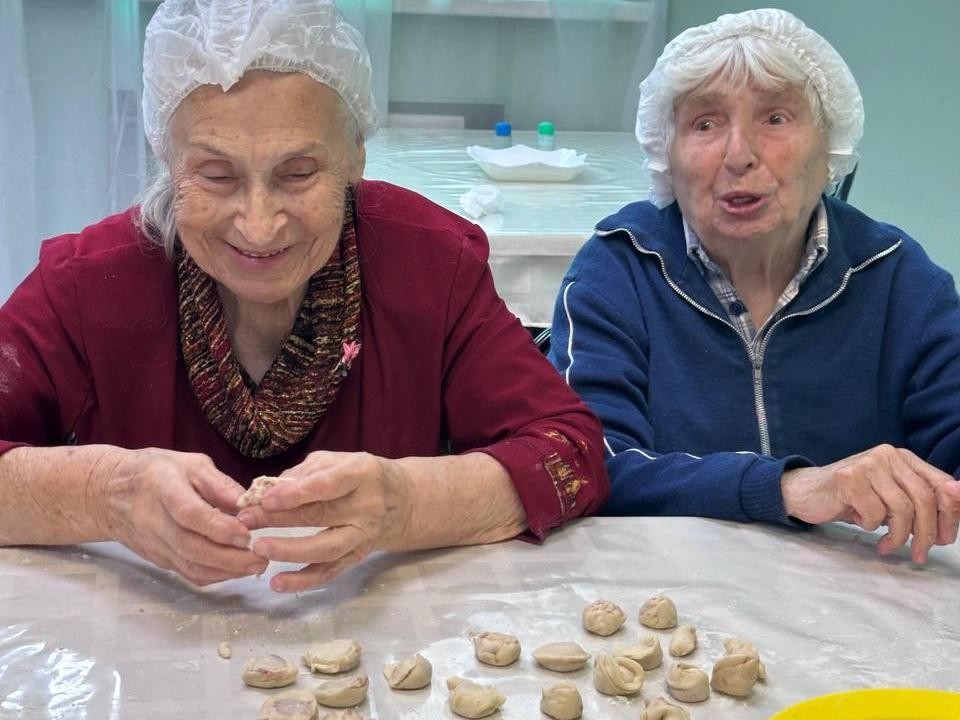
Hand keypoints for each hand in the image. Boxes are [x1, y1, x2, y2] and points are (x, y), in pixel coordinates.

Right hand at [97, 448, 267, 584]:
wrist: (109, 494)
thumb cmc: (157, 472)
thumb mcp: (190, 464)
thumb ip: (219, 484)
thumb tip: (248, 503)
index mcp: (163, 488)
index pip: (190, 514)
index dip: (219, 528)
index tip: (247, 534)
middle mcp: (155, 521)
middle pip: (192, 548)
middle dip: (230, 558)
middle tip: (261, 558)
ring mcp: (154, 544)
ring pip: (189, 566)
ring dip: (225, 572)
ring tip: (255, 566)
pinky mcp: (157, 559)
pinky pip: (186, 573)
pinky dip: (213, 576)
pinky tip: (236, 571)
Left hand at [237, 451, 412, 592]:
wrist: (401, 499)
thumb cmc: (360, 475)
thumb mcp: (338, 460)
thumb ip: (304, 473)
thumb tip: (266, 490)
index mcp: (362, 474)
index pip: (327, 485)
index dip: (295, 493)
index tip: (266, 499)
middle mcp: (367, 506)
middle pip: (320, 516)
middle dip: (279, 519)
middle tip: (246, 521)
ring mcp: (365, 535)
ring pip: (325, 549)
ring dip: (289, 551)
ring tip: (259, 549)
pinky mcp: (359, 557)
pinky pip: (330, 572)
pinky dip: (304, 581)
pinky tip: (278, 583)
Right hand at [781, 444, 959, 562]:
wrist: (806, 493)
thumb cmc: (852, 499)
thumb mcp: (891, 498)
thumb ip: (922, 499)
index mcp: (903, 458)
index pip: (941, 485)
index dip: (949, 515)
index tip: (945, 540)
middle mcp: (887, 455)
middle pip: (924, 498)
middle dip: (926, 532)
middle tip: (920, 554)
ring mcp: (867, 464)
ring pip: (902, 508)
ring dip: (899, 536)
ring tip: (888, 546)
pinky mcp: (848, 478)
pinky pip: (874, 513)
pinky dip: (871, 527)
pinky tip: (861, 524)